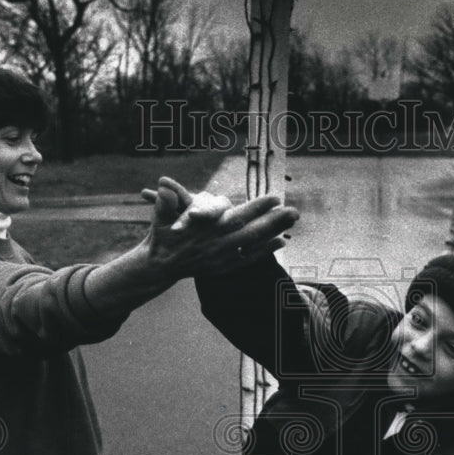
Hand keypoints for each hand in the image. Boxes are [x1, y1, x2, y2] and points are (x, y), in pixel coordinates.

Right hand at [141, 176, 297, 277]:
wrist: (159, 265)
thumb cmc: (162, 233)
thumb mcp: (159, 215)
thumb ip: (165, 201)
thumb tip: (164, 186)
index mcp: (202, 230)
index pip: (233, 217)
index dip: (255, 208)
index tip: (274, 198)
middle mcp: (214, 244)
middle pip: (249, 231)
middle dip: (273, 220)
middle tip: (294, 210)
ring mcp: (220, 257)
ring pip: (251, 244)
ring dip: (273, 232)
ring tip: (293, 220)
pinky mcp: (223, 267)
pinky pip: (248, 258)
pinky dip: (264, 251)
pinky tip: (281, 242)